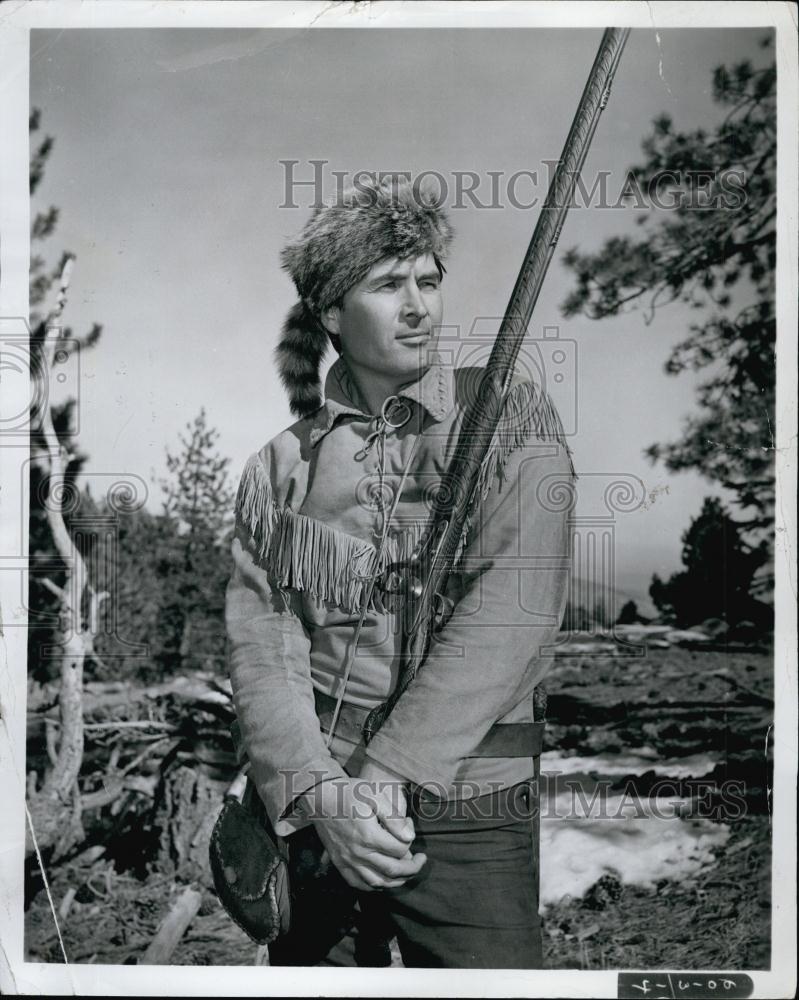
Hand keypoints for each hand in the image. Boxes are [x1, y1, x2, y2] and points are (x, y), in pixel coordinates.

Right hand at [298, 775, 425, 892]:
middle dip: (412, 868)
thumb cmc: (349, 793)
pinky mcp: (340, 864)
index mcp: (369, 835)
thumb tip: (409, 836)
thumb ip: (393, 816)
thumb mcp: (374, 795)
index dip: (410, 840)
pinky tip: (383, 879)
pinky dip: (375, 887)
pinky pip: (359, 884)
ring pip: (378, 883)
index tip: (409, 828)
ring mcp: (348, 861)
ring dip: (397, 881)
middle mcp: (358, 853)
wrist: (320, 798)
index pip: (400, 849)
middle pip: (392, 870)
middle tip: (420, 860)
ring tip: (407, 872)